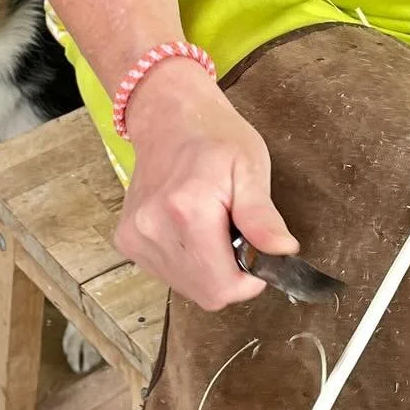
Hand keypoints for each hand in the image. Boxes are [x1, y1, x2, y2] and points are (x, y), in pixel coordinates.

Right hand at [114, 61, 298, 310]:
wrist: (169, 117)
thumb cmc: (215, 137)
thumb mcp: (251, 166)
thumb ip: (262, 216)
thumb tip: (283, 252)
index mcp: (187, 209)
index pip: (223, 287)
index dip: (249, 279)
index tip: (256, 251)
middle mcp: (153, 228)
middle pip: (206, 293)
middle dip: (230, 273)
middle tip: (235, 232)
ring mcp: (135, 237)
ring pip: (187, 287)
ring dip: (209, 269)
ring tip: (212, 226)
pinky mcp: (126, 241)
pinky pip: (168, 274)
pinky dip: (188, 263)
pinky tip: (191, 230)